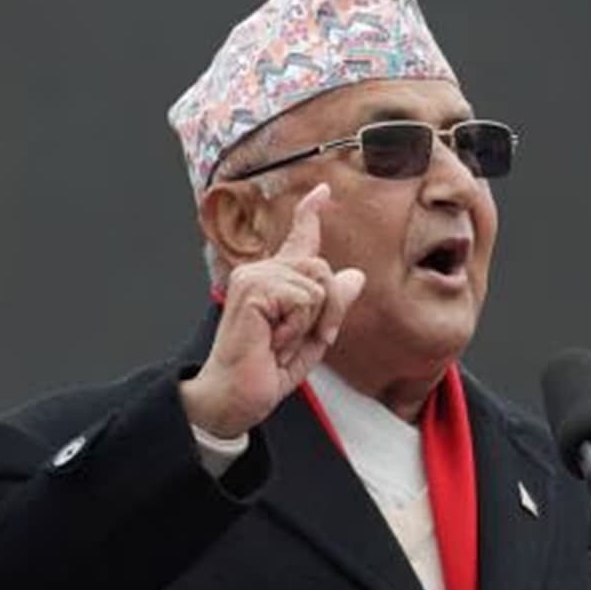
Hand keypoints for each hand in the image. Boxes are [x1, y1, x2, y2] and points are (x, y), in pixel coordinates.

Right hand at [180, 184, 365, 438]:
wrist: (235, 399)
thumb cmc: (266, 371)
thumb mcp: (312, 338)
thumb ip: (332, 306)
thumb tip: (355, 276)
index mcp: (274, 282)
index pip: (298, 242)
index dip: (310, 215)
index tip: (322, 191)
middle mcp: (260, 272)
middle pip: (323, 269)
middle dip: (327, 311)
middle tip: (299, 341)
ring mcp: (253, 277)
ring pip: (317, 283)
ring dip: (311, 322)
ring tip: (280, 343)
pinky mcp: (253, 288)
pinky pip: (304, 299)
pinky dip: (298, 328)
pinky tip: (271, 342)